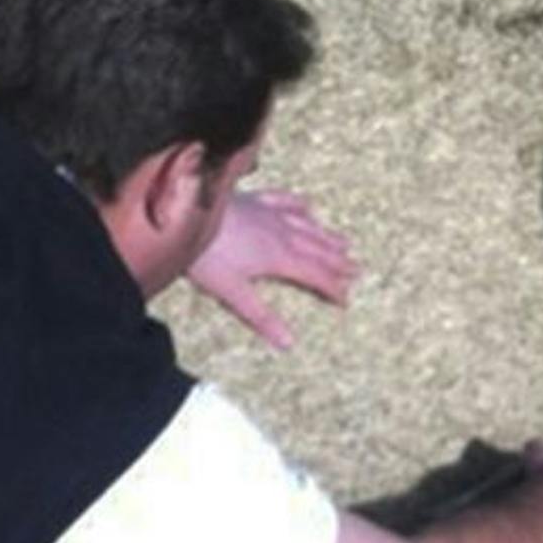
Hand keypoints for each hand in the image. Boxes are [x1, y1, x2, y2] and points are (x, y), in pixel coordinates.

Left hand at [187, 189, 358, 349]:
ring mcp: (270, 214)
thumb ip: (261, 317)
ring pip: (307, 226)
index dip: (333, 287)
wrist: (185, 215)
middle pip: (317, 250)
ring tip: (345, 243)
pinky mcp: (255, 200)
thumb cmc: (205, 256)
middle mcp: (282, 234)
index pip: (314, 275)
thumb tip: (288, 343)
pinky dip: (300, 205)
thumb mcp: (232, 293)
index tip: (346, 299)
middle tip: (358, 270)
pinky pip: (285, 200)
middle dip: (338, 262)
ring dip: (327, 236)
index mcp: (279, 258)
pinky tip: (308, 206)